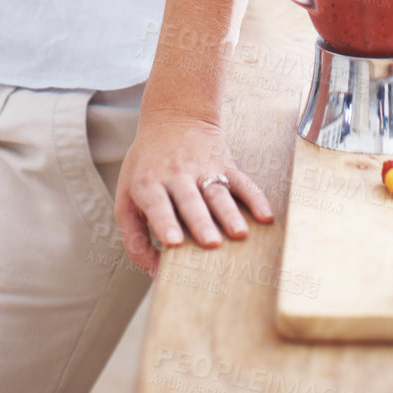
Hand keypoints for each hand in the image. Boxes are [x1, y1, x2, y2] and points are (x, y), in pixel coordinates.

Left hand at [114, 107, 272, 276]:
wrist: (173, 117)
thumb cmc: (146, 168)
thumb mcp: (127, 197)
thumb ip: (134, 237)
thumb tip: (156, 275)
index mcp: (149, 183)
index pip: (157, 204)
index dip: (164, 222)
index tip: (173, 242)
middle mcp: (176, 175)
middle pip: (190, 201)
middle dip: (200, 222)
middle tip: (210, 243)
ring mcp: (203, 169)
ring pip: (217, 193)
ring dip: (229, 213)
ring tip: (239, 234)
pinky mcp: (225, 164)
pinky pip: (242, 181)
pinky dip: (255, 198)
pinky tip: (266, 216)